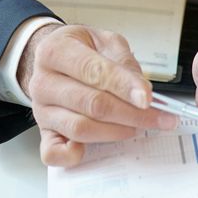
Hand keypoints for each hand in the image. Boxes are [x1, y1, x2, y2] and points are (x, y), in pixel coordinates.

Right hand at [20, 23, 177, 166]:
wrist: (55, 60)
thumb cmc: (82, 51)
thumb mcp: (104, 42)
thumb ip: (123, 62)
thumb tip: (141, 93)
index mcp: (55, 51)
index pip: (92, 71)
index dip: (123, 86)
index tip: (147, 99)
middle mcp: (43, 82)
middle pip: (91, 104)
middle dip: (130, 113)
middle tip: (157, 117)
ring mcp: (40, 110)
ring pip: (80, 128)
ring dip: (116, 131)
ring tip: (137, 126)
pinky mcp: (44, 132)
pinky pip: (53, 153)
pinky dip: (72, 156)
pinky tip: (90, 150)